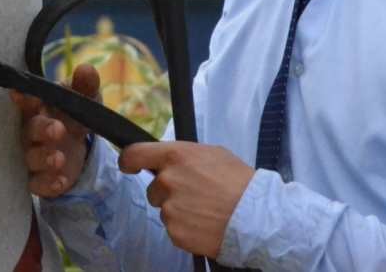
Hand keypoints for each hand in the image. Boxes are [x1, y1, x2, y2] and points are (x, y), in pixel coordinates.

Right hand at [10, 63, 99, 197]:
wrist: (77, 145)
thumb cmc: (72, 114)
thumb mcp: (84, 99)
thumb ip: (85, 86)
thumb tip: (86, 69)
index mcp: (38, 108)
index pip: (26, 102)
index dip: (23, 99)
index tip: (23, 95)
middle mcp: (30, 132)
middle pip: (28, 130)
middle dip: (41, 129)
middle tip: (58, 129)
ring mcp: (33, 156)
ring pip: (30, 158)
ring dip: (43, 158)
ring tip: (58, 158)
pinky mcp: (40, 180)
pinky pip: (37, 184)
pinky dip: (48, 184)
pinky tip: (61, 181)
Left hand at [118, 141, 254, 257]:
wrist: (257, 217)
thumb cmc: (240, 183)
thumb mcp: (212, 154)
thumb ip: (183, 155)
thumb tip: (168, 160)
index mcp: (175, 156)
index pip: (135, 154)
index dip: (128, 161)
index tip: (127, 166)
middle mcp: (167, 181)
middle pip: (153, 189)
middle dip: (168, 193)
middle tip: (195, 196)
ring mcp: (170, 208)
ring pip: (164, 210)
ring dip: (178, 212)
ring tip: (204, 211)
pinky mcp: (175, 232)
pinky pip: (173, 229)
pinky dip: (185, 229)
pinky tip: (204, 225)